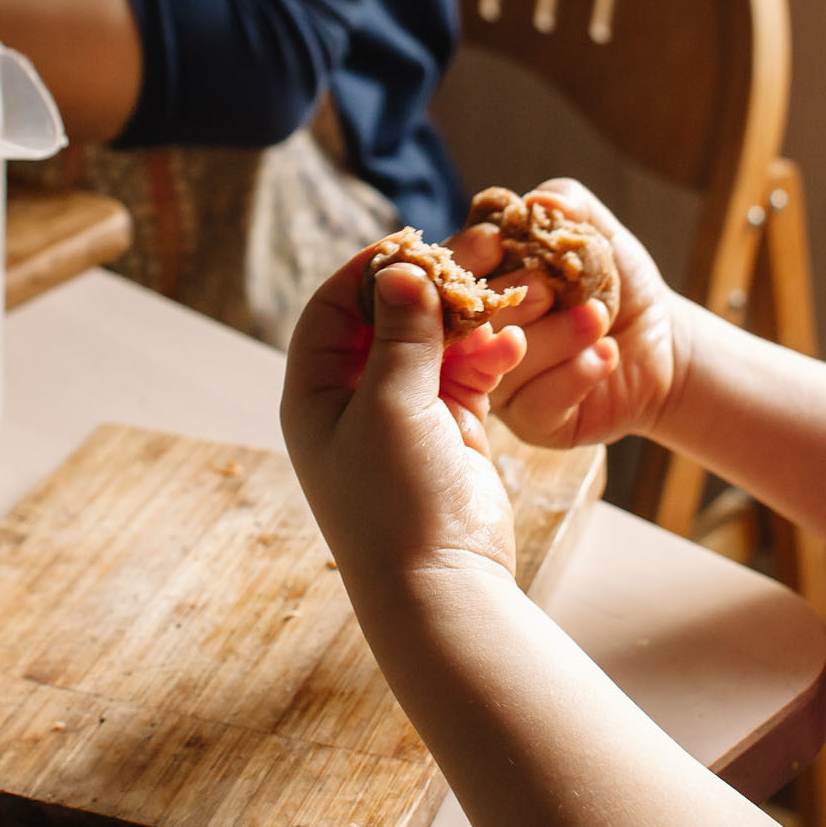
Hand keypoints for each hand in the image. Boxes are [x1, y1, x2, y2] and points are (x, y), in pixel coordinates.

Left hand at [281, 246, 528, 587]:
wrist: (440, 585)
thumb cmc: (395, 500)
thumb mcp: (390, 407)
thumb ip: (399, 335)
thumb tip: (401, 269)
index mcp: (315, 394)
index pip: (331, 310)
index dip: (367, 272)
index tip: (410, 241)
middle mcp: (353, 400)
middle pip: (387, 320)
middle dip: (429, 289)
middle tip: (472, 254)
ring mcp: (403, 416)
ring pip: (432, 344)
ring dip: (466, 320)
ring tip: (502, 293)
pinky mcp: (449, 431)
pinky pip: (467, 374)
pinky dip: (488, 356)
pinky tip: (510, 343)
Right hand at [448, 179, 687, 451]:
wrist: (662, 341)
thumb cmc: (617, 283)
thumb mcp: (599, 234)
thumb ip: (570, 205)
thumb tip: (538, 199)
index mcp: (483, 286)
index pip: (452, 272)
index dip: (467, 256)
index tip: (495, 241)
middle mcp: (480, 339)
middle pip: (472, 322)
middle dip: (513, 298)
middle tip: (549, 287)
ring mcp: (503, 384)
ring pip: (507, 363)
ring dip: (558, 335)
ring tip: (599, 316)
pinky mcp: (534, 422)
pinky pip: (539, 403)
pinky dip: (577, 373)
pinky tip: (605, 355)